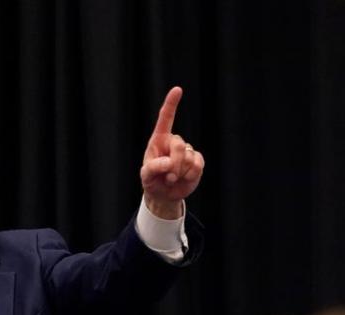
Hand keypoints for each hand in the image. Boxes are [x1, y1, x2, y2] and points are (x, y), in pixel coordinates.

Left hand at [140, 86, 204, 219]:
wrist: (164, 194)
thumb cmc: (152, 181)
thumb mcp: (146, 176)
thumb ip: (153, 168)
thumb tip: (168, 162)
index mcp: (159, 140)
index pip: (165, 119)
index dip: (171, 104)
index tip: (178, 89)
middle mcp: (174, 142)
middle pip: (179, 144)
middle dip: (173, 163)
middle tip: (167, 176)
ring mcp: (187, 150)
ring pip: (189, 156)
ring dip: (179, 172)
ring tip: (171, 178)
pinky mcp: (197, 161)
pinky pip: (198, 165)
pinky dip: (190, 175)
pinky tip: (183, 179)